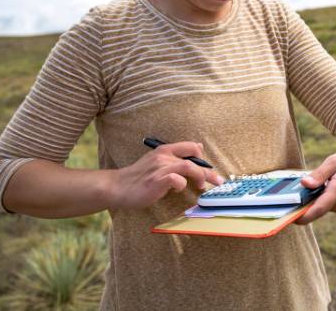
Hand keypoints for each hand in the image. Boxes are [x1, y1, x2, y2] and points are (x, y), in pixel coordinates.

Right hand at [108, 142, 223, 209]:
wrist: (118, 187)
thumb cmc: (138, 178)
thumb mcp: (156, 162)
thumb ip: (173, 159)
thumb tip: (195, 153)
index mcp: (164, 150)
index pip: (190, 146)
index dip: (202, 156)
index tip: (208, 167)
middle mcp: (164, 156)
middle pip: (194, 158)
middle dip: (208, 171)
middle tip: (218, 181)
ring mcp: (160, 168)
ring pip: (189, 166)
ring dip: (200, 177)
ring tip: (201, 187)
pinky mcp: (157, 181)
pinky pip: (177, 180)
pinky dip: (181, 185)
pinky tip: (177, 190)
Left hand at [296, 150, 335, 224]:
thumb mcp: (335, 160)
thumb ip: (319, 174)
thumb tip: (304, 184)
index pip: (319, 208)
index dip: (304, 216)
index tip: (292, 218)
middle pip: (319, 207)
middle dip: (311, 199)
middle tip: (310, 185)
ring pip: (325, 207)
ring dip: (321, 198)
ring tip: (329, 182)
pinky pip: (331, 208)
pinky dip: (329, 200)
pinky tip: (335, 188)